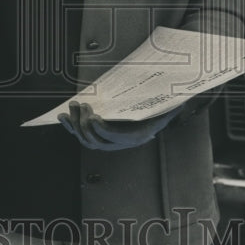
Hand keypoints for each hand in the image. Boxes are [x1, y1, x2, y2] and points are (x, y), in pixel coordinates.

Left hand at [57, 100, 183, 150]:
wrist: (150, 115)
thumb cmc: (155, 110)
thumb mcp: (164, 108)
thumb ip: (170, 107)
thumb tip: (182, 101)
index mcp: (134, 137)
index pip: (114, 138)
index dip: (102, 130)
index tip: (94, 116)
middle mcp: (119, 143)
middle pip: (96, 140)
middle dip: (85, 124)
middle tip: (83, 105)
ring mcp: (106, 140)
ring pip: (86, 138)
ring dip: (76, 123)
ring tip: (73, 106)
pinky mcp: (96, 134)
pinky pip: (80, 134)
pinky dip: (69, 126)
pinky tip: (62, 116)